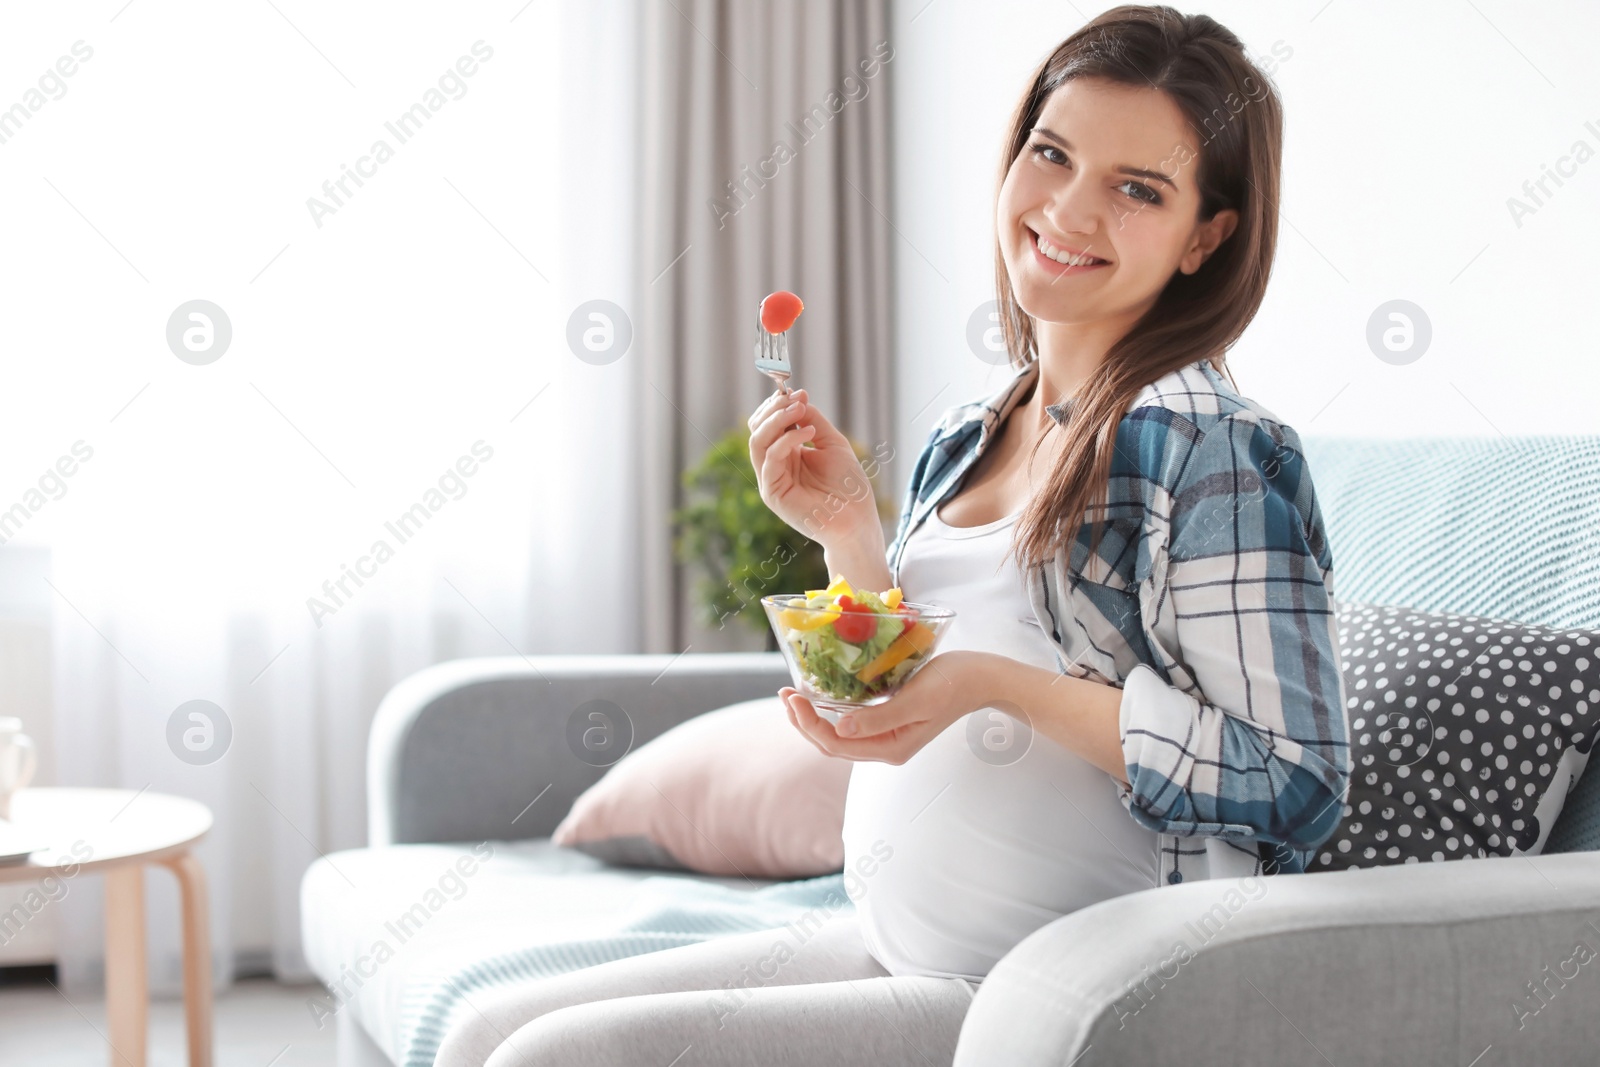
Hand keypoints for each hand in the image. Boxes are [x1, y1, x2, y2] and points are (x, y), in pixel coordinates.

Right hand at [747, 387, 877, 545]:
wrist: (856, 520)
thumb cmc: (848, 486)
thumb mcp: (832, 443)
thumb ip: (813, 421)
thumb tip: (797, 398)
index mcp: (786, 454)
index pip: (768, 424)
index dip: (779, 405)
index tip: (800, 392)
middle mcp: (774, 466)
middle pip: (757, 429)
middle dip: (774, 409)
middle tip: (796, 398)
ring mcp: (770, 480)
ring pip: (757, 441)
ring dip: (776, 420)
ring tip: (799, 410)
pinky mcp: (772, 493)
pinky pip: (770, 459)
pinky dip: (787, 441)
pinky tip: (808, 433)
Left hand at [779, 651, 990, 764]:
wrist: (982, 678)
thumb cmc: (953, 683)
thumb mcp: (916, 699)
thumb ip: (880, 717)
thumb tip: (840, 729)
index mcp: (891, 748)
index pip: (837, 744)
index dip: (809, 723)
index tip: (793, 696)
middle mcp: (886, 747)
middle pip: (833, 743)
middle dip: (804, 721)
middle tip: (785, 693)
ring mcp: (887, 735)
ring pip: (839, 733)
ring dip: (813, 716)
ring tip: (793, 694)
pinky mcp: (889, 720)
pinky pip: (851, 721)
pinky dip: (830, 710)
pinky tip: (820, 694)